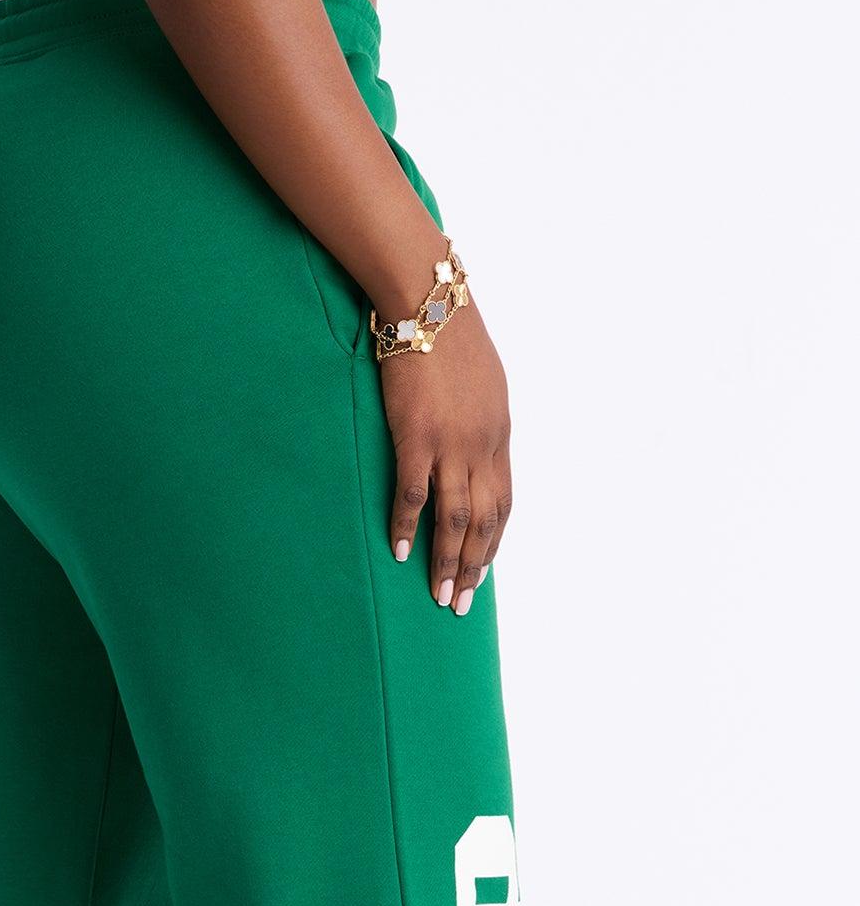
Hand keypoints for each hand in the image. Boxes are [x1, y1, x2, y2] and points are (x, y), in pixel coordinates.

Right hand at [380, 299, 512, 614]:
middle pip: (485, 521)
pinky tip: (402, 554)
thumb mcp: (483, 384)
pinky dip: (409, 528)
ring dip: (448, 562)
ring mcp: (451, 444)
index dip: (493, 542)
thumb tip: (474, 444)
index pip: (503, 502)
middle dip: (474, 567)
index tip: (481, 571)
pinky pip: (414, 495)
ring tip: (439, 595)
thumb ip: (482, 421)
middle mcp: (482, 447)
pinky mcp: (417, 437)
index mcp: (499, 435)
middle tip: (459, 603)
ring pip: (456, 518)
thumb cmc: (451, 336)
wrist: (428, 303)